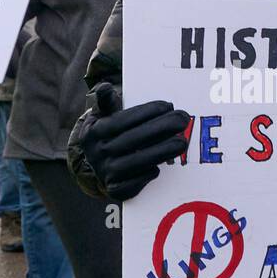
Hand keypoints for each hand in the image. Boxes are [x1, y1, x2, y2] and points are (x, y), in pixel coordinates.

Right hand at [81, 82, 189, 200]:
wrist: (93, 164)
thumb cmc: (106, 134)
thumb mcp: (101, 116)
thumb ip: (106, 101)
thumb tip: (106, 87)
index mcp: (94, 132)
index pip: (123, 120)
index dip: (148, 112)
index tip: (169, 105)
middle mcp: (97, 153)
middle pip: (134, 140)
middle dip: (162, 128)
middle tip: (183, 120)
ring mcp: (106, 173)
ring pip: (138, 162)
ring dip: (163, 151)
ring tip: (182, 142)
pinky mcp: (115, 191)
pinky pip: (135, 183)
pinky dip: (149, 174)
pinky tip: (163, 165)